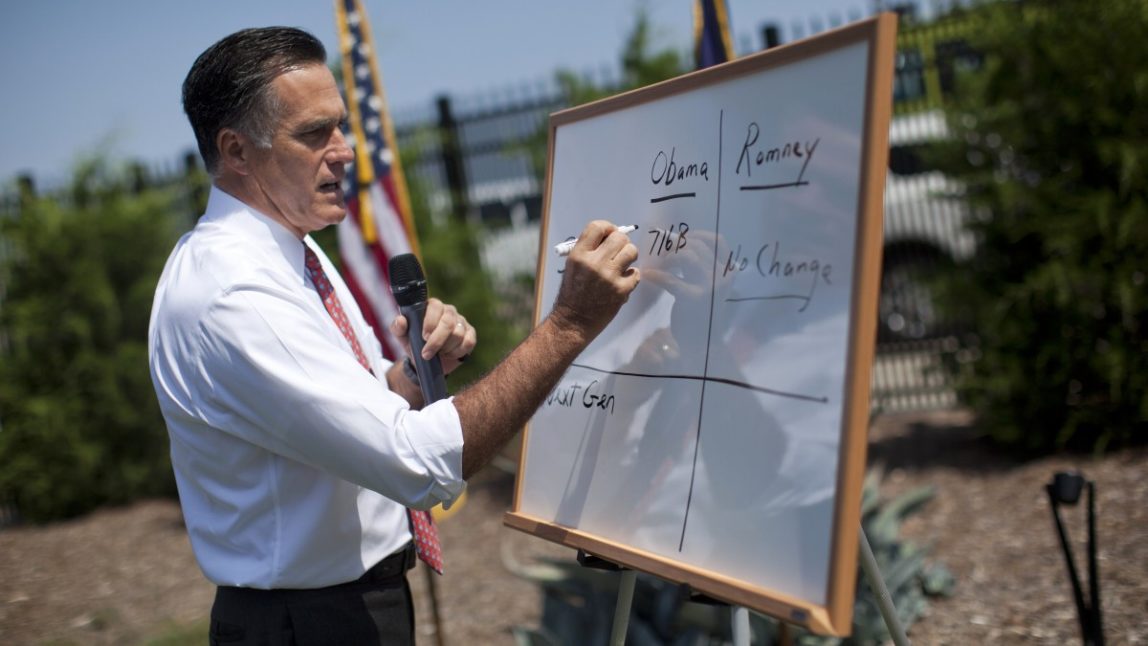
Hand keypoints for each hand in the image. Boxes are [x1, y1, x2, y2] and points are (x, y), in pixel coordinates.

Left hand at [389, 298, 476, 374]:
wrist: (427, 361)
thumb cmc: (414, 343)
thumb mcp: (403, 337)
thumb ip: (398, 327)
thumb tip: (401, 320)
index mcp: (432, 306)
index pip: (435, 306)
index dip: (430, 322)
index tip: (423, 337)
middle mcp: (449, 311)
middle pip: (448, 322)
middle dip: (437, 340)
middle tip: (426, 354)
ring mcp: (461, 322)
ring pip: (458, 334)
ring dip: (445, 348)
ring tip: (437, 354)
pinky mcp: (470, 334)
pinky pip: (468, 342)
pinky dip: (457, 352)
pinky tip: (449, 354)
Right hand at [550, 220, 640, 341]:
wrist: (573, 322)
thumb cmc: (573, 294)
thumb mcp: (573, 267)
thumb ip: (589, 250)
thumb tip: (610, 236)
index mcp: (579, 255)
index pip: (597, 227)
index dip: (608, 227)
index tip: (610, 233)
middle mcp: (594, 263)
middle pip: (619, 237)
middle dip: (621, 242)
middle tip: (618, 250)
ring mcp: (609, 277)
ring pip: (631, 251)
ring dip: (629, 256)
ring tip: (621, 264)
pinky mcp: (621, 290)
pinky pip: (636, 273)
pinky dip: (631, 276)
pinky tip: (622, 280)